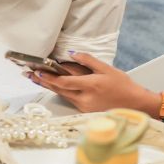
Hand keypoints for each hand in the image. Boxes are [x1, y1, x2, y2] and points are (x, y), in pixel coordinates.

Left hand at [29, 53, 158, 113]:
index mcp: (91, 86)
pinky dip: (60, 91)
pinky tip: (52, 85)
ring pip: (62, 94)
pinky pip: (69, 98)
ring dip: (49, 86)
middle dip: (43, 81)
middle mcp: (85, 98)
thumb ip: (89, 61)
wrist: (135, 105)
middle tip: (29, 74)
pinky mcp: (85, 110)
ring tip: (35, 79)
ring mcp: (84, 106)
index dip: (50, 77)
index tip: (38, 71)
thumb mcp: (108, 69)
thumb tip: (72, 53)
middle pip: (59, 89)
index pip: (65, 82)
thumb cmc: (123, 86)